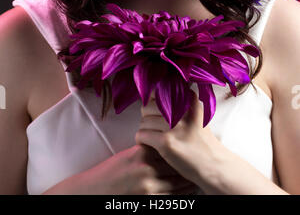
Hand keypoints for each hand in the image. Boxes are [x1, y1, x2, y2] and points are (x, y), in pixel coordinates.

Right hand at [72, 144, 198, 194]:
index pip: (168, 148)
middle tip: (199, 163)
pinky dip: (181, 196)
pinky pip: (171, 199)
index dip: (181, 148)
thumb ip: (146, 150)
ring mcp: (148, 187)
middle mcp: (146, 169)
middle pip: (176, 166)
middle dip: (187, 165)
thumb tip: (164, 145)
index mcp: (141, 153)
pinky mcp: (148, 201)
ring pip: (177, 184)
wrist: (94, 191)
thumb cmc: (110, 172)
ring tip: (197, 178)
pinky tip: (187, 192)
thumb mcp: (127, 155)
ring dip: (188, 181)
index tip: (190, 147)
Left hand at [135, 90, 224, 189]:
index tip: (156, 113)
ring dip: (145, 131)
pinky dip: (142, 141)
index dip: (152, 103)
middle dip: (147, 118)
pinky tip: (151, 145)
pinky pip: (142, 135)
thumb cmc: (201, 141)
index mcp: (187, 100)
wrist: (213, 164)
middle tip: (154, 128)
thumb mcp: (196, 113)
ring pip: (143, 122)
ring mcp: (173, 126)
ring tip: (154, 138)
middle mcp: (180, 110)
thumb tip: (154, 93)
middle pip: (147, 107)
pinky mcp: (166, 141)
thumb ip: (180, 102)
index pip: (157, 92)